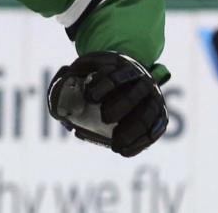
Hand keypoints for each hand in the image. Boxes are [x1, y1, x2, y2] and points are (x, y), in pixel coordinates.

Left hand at [47, 51, 167, 156]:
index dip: (104, 86)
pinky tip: (125, 152)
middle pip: (133, 96)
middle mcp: (143, 81)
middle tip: (104, 118)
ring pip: (148, 115)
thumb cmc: (101, 72)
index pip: (116, 76)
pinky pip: (154, 129)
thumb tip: (57, 97)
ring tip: (115, 145)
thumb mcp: (87, 66)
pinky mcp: (160, 115)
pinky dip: (141, 142)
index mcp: (123, 67)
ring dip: (132, 131)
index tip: (90, 97)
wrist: (130, 72)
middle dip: (120, 107)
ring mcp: (154, 98)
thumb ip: (69, 77)